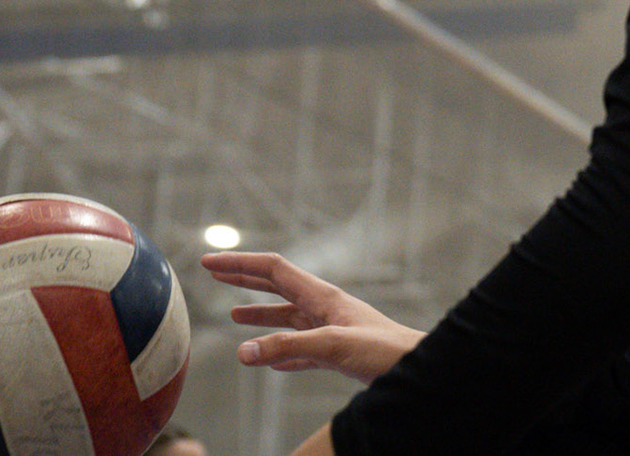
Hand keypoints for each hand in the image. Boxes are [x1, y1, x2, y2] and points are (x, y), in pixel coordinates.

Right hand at [200, 251, 424, 382]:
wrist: (419, 367)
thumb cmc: (385, 350)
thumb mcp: (333, 346)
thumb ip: (288, 347)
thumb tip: (241, 351)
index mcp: (323, 297)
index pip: (274, 270)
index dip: (240, 264)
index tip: (210, 262)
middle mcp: (325, 308)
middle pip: (277, 287)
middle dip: (244, 280)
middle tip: (213, 273)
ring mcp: (331, 329)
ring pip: (287, 318)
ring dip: (260, 315)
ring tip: (234, 316)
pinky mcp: (338, 353)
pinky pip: (301, 348)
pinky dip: (280, 350)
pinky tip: (270, 360)